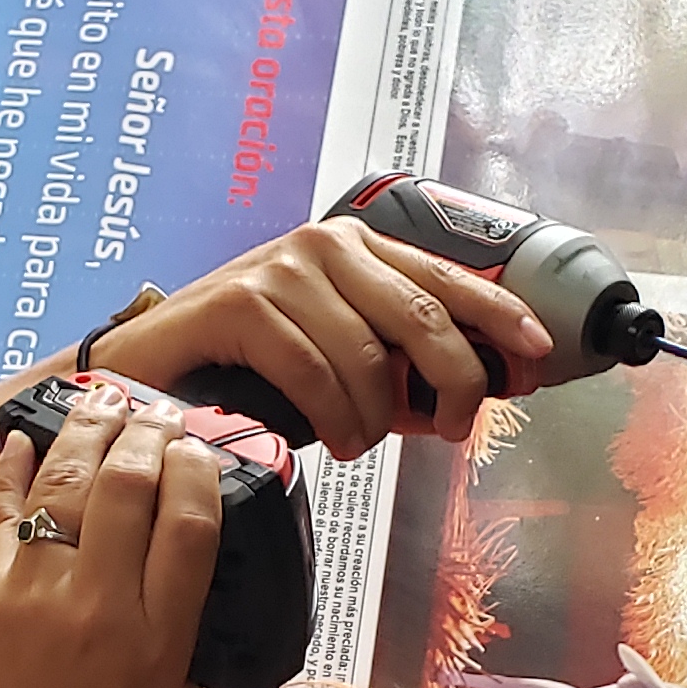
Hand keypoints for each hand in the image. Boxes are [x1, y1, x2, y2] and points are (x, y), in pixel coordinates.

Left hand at [0, 387, 222, 687]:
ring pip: (66, 482)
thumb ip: (173, 637)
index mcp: (157, 643)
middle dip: (146, 434)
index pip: (192, 525)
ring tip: (102, 402)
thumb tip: (181, 569)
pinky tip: (28, 438)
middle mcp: (100, 608)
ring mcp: (34, 594)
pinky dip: (15, 465)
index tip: (196, 449)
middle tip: (154, 414)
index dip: (197, 471)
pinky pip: (1, 508)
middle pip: (131, 486)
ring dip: (87, 430)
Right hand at [95, 217, 553, 456]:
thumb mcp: (331, 353)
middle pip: (424, 319)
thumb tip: (467, 394)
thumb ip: (391, 363)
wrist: (148, 369)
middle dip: (454, 385)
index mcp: (356, 248)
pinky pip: (316, 372)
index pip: (447, 277)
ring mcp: (281, 269)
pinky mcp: (241, 303)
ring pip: (369, 358)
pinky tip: (330, 439)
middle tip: (454, 430)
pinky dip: (333, 418)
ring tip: (357, 442)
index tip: (538, 351)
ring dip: (375, 419)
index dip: (501, 314)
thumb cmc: (244, 365)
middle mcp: (325, 246)